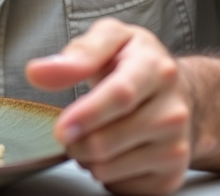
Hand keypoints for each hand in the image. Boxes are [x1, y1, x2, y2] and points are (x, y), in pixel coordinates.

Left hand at [26, 18, 192, 195]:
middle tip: (71, 126)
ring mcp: (175, 147)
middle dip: (75, 140)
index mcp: (157, 69)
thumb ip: (78, 54)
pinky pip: (119, 187)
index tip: (62, 128)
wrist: (181, 94)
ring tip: (95, 134)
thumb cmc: (137, 63)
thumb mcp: (111, 39)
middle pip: (107, 141)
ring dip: (87, 157)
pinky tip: (114, 151)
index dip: (87, 114)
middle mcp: (173, 111)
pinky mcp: (171, 177)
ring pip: (108, 168)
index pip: (121, 96)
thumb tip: (38, 72)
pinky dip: (105, 173)